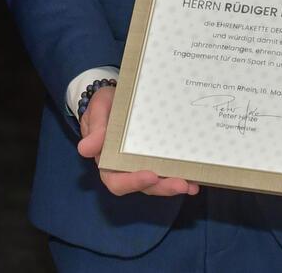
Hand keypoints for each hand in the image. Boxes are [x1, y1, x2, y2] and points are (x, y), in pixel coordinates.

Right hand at [77, 86, 199, 197]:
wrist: (116, 95)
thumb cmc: (104, 104)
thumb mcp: (98, 110)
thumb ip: (95, 128)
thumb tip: (85, 149)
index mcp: (107, 160)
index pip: (116, 180)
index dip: (133, 182)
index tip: (150, 175)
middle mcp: (125, 168)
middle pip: (142, 186)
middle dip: (162, 187)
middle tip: (181, 184)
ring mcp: (141, 164)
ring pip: (157, 183)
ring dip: (173, 185)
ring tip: (191, 185)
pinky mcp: (155, 158)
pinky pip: (166, 171)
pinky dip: (180, 176)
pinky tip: (196, 178)